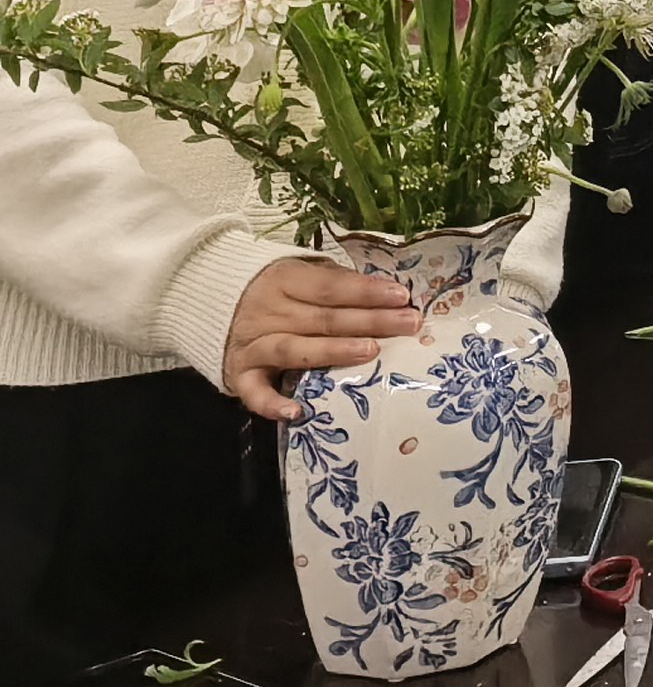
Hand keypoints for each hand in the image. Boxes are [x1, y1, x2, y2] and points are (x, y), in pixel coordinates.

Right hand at [224, 257, 418, 419]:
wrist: (210, 302)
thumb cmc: (275, 290)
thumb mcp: (300, 275)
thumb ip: (335, 283)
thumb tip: (388, 294)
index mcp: (284, 280)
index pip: (330, 286)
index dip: (366, 291)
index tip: (402, 296)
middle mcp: (267, 312)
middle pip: (323, 318)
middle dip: (370, 321)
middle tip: (409, 324)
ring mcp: (252, 345)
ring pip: (296, 349)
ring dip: (334, 352)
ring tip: (371, 352)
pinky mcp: (239, 375)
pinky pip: (254, 393)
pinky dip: (272, 404)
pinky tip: (298, 412)